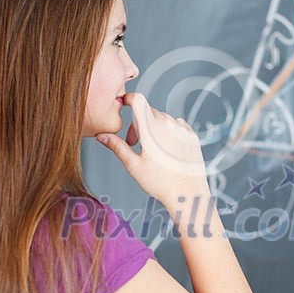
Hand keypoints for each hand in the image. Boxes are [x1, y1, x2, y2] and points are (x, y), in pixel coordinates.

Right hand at [96, 92, 209, 207]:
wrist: (187, 194)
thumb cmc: (161, 183)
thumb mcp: (133, 166)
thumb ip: (117, 147)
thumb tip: (102, 136)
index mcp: (151, 129)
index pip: (138, 100)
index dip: (128, 98)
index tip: (123, 104)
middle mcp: (168, 124)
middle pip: (148, 112)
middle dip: (138, 124)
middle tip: (135, 144)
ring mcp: (181, 129)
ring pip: (162, 118)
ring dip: (154, 127)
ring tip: (152, 149)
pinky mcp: (191, 135)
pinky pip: (176, 124)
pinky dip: (169, 131)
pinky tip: (166, 148)